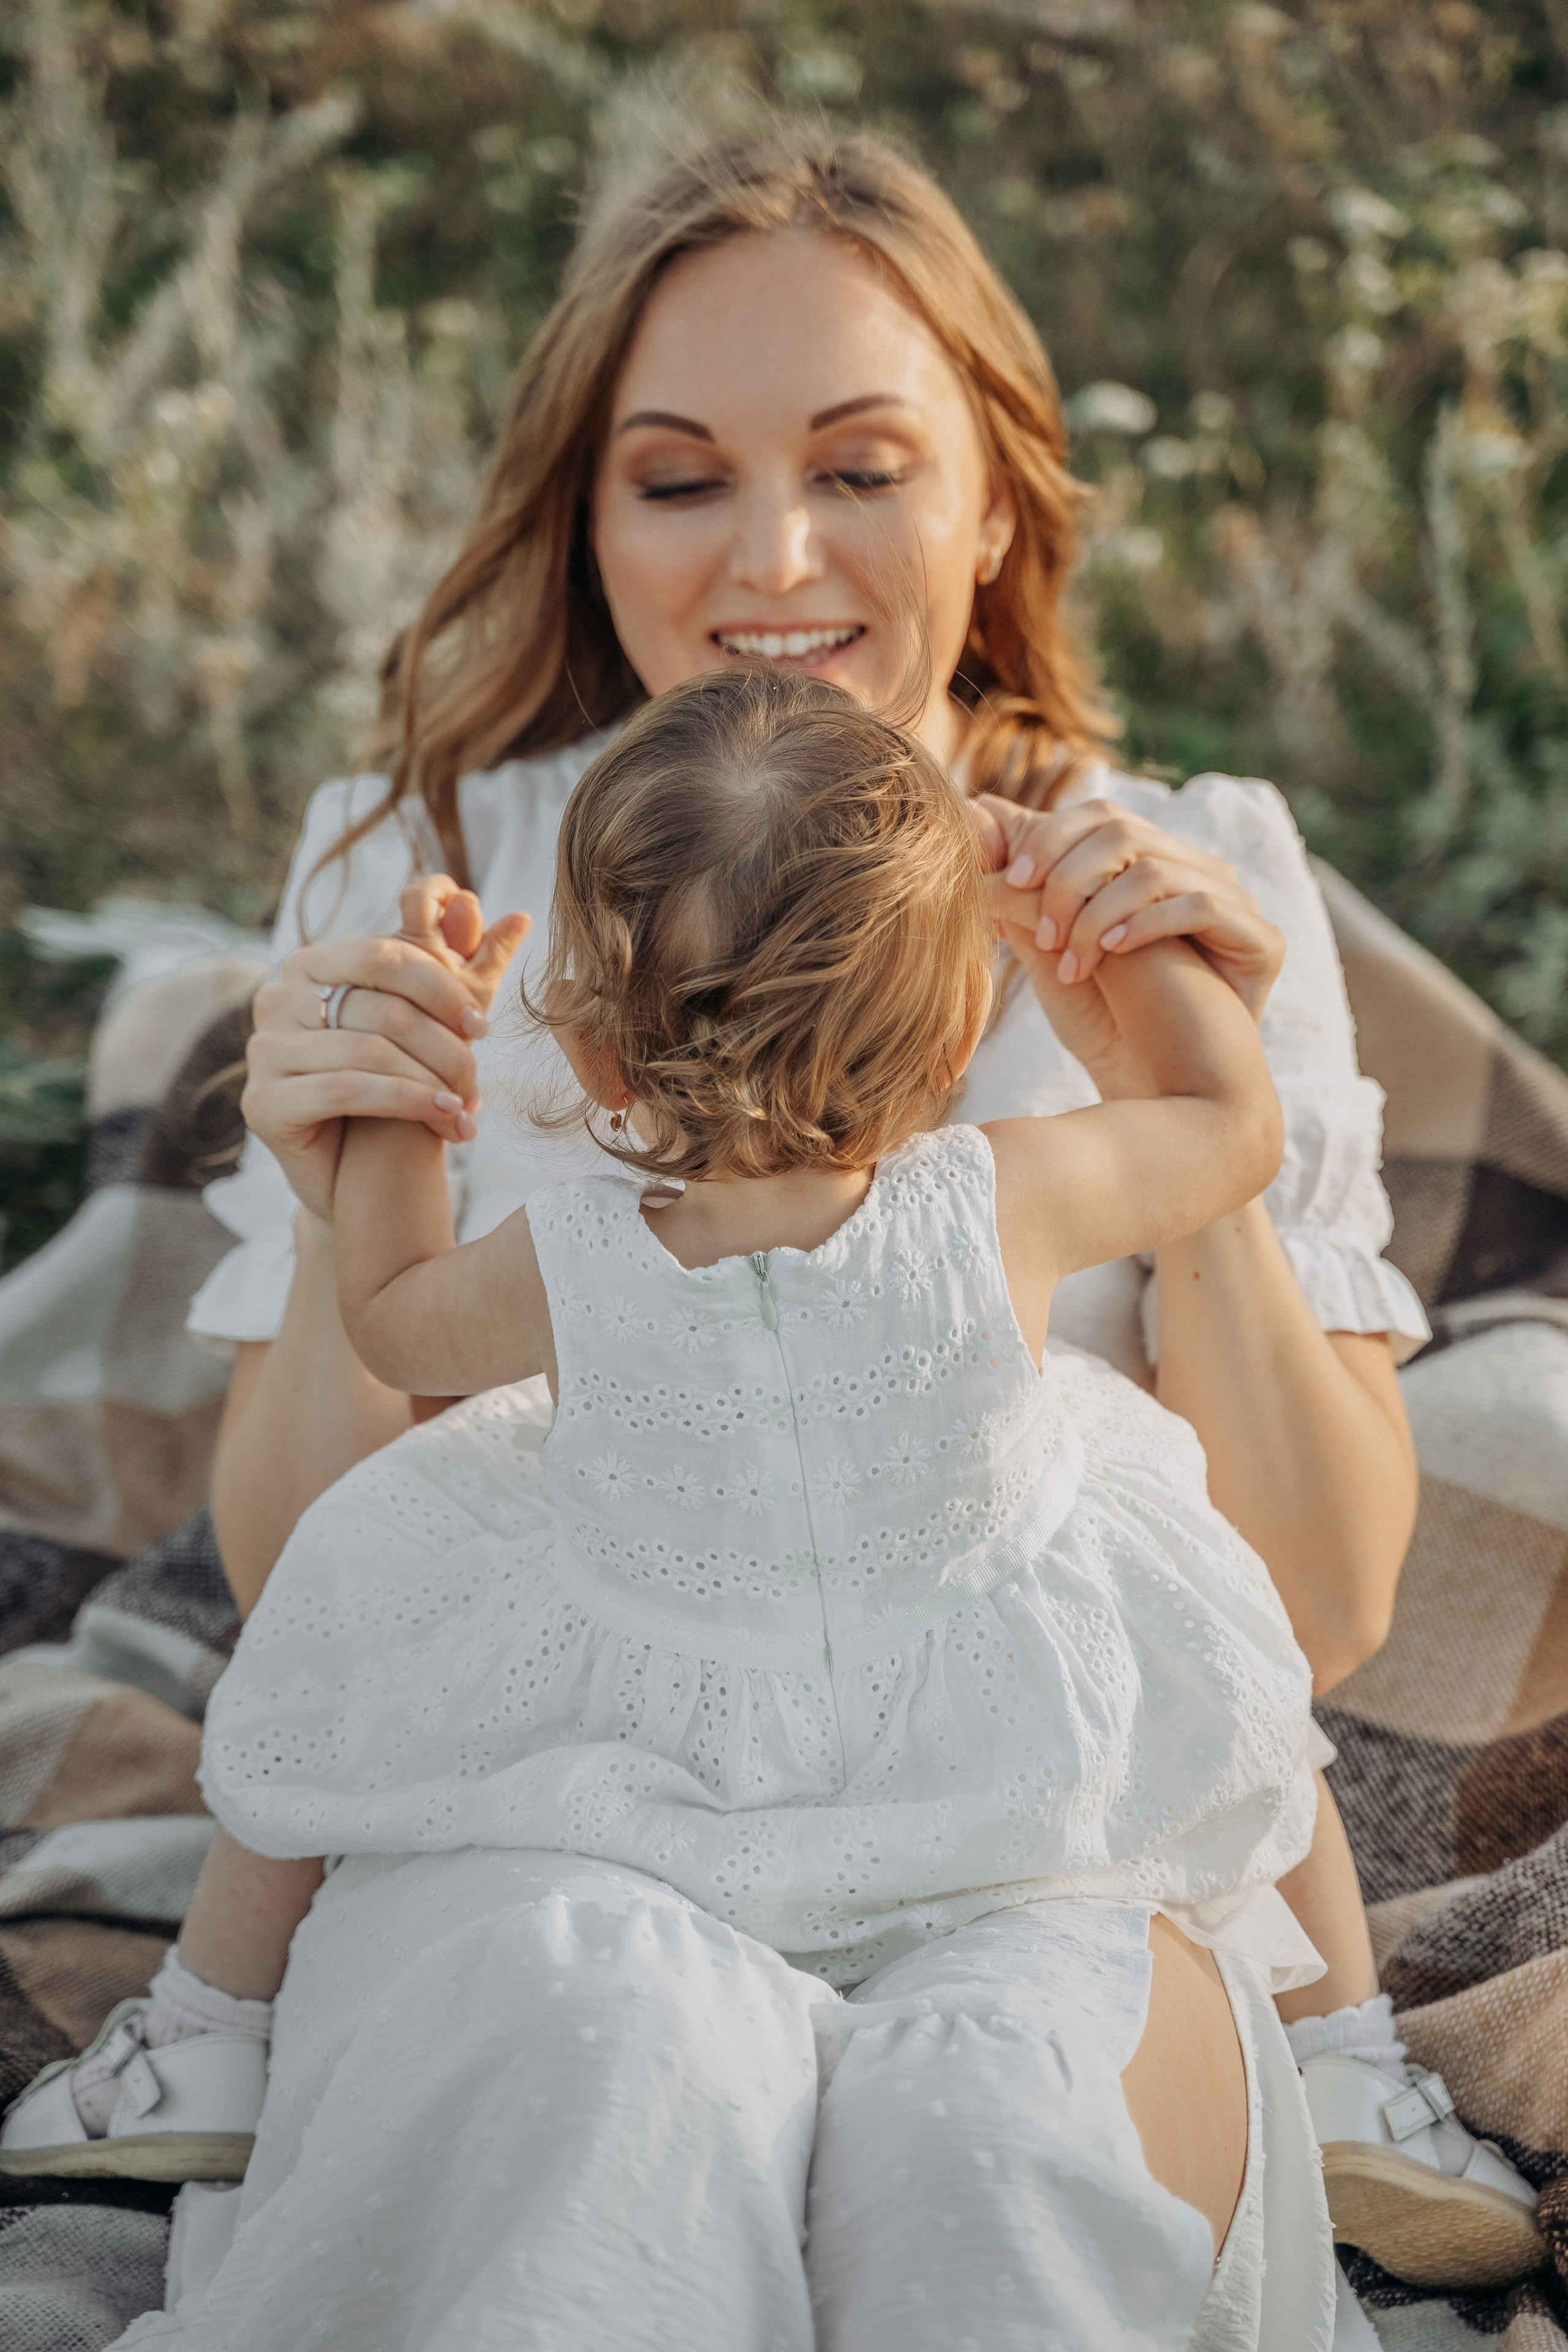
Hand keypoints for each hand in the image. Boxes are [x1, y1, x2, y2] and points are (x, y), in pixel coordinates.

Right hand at [242, 877, 531, 1219]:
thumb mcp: (432, 1022)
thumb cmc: (393, 1085)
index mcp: (312, 965)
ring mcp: (263, 1050)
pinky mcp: (262, 1101)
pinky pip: (345, 1089)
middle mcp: (278, 998)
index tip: (483, 1026)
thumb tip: (520, 917)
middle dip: (445, 1048)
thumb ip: (466, 966)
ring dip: (432, 1082)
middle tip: (477, 1082)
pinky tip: (442, 1119)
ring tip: (466, 1108)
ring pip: (369, 1051)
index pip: (383, 953)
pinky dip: (405, 1103)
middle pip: (383, 1007)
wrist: (354, 1172)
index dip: (442, 986)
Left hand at [967, 794, 1283, 1100]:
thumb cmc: (1103, 1019)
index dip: (1049, 838)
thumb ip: (1021, 886)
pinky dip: (1146, 925)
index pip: (1098, 815)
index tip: (1008, 883)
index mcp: (1150, 864)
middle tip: (1039, 933)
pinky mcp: (1261, 939)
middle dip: (1066, 877)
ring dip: (1098, 914)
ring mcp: (1233, 901)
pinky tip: (1113, 955)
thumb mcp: (1049, 944)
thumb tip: (975, 813)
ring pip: (1154, 867)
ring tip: (1072, 964)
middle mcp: (1195, 871)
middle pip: (1123, 828)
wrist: (1154, 1094)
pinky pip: (1201, 906)